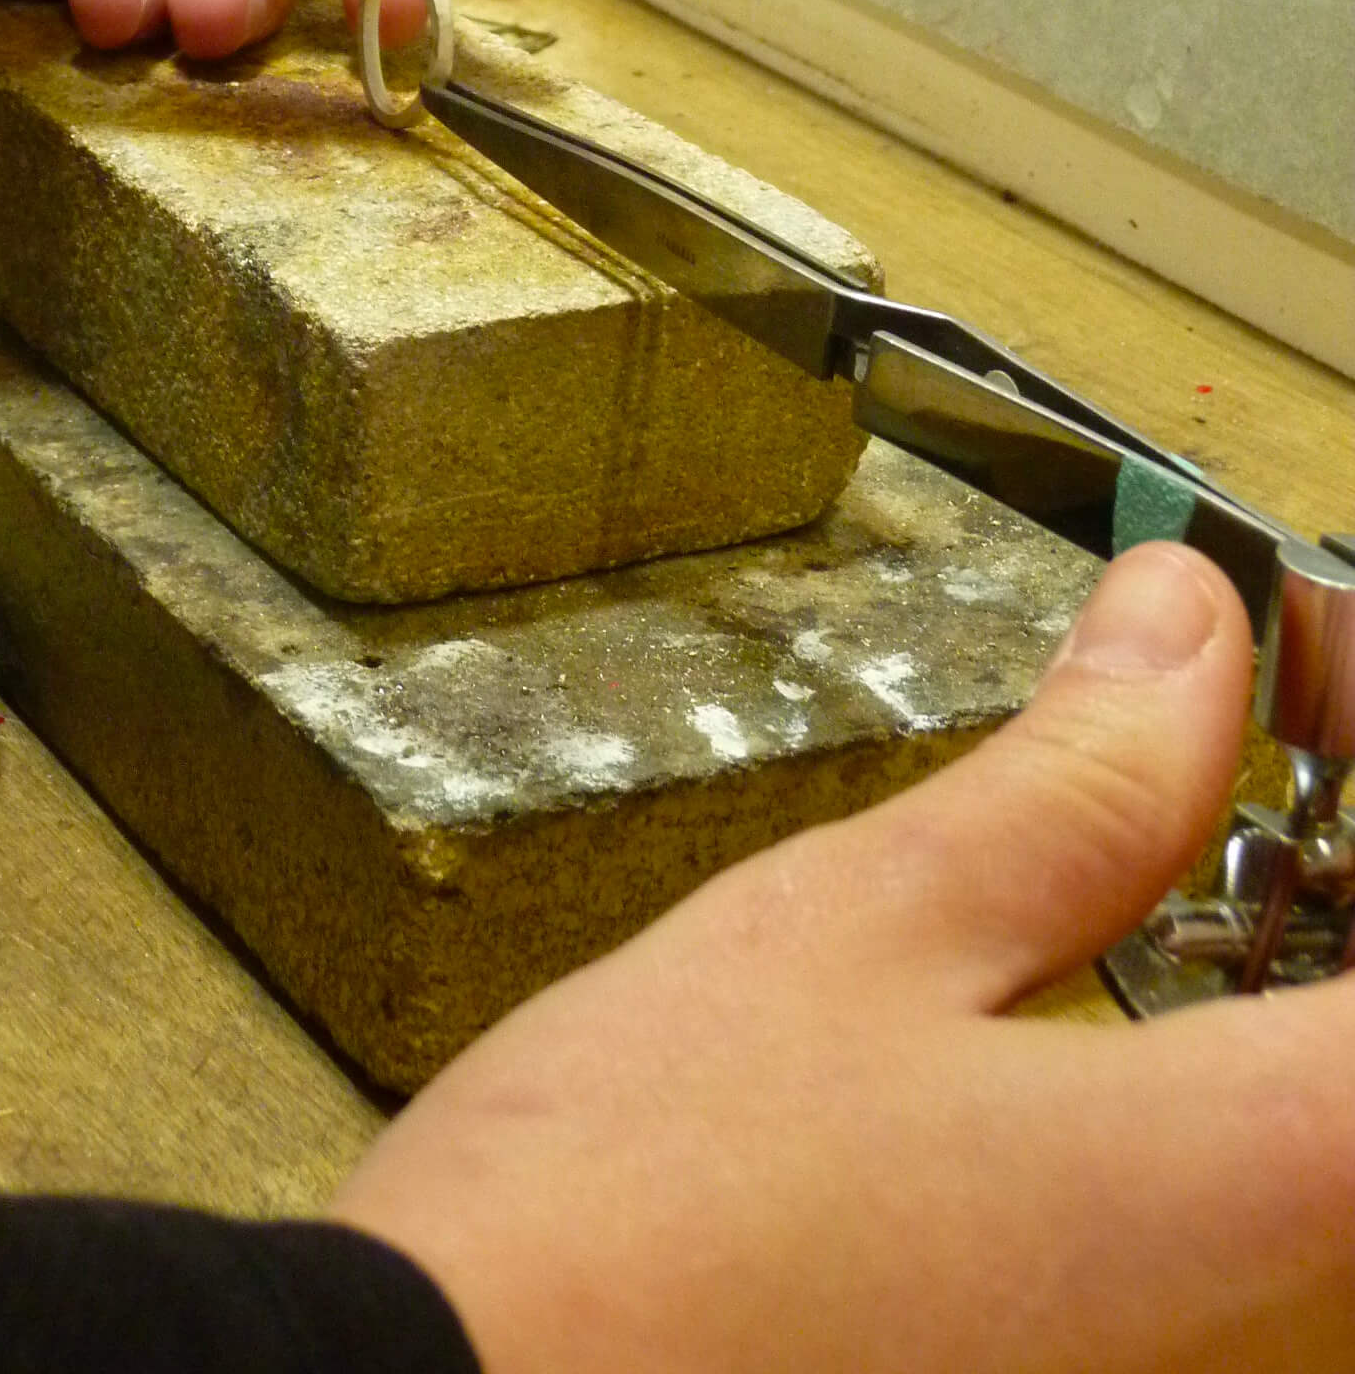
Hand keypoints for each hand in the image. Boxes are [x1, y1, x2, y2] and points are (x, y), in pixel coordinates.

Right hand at [335, 542, 1354, 1371]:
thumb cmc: (643, 1221)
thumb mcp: (856, 936)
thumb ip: (1078, 786)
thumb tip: (1191, 629)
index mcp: (1277, 1171)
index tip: (1284, 655)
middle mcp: (1275, 1313)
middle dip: (1334, 849)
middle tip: (1247, 716)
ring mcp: (1190, 1368)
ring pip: (1317, 1126)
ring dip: (1290, 963)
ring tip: (1182, 824)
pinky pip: (1243, 1213)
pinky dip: (1226, 1071)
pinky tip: (1111, 990)